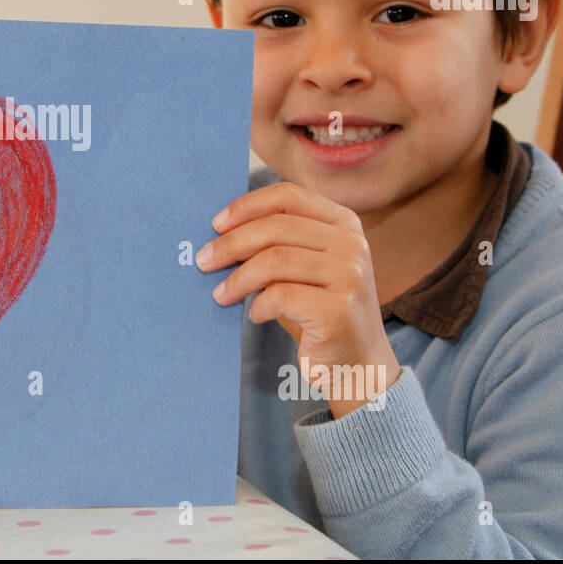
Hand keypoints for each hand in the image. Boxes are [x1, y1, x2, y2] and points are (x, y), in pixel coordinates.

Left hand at [197, 181, 400, 418]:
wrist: (358, 366)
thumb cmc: (319, 315)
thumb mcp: (304, 270)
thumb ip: (279, 244)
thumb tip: (221, 231)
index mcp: (344, 224)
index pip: (288, 197)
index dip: (247, 206)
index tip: (216, 224)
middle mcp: (352, 244)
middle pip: (276, 227)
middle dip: (231, 244)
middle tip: (204, 260)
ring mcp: (349, 275)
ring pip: (274, 261)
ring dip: (238, 278)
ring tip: (220, 294)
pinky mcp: (338, 309)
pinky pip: (280, 296)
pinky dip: (258, 305)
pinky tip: (256, 315)